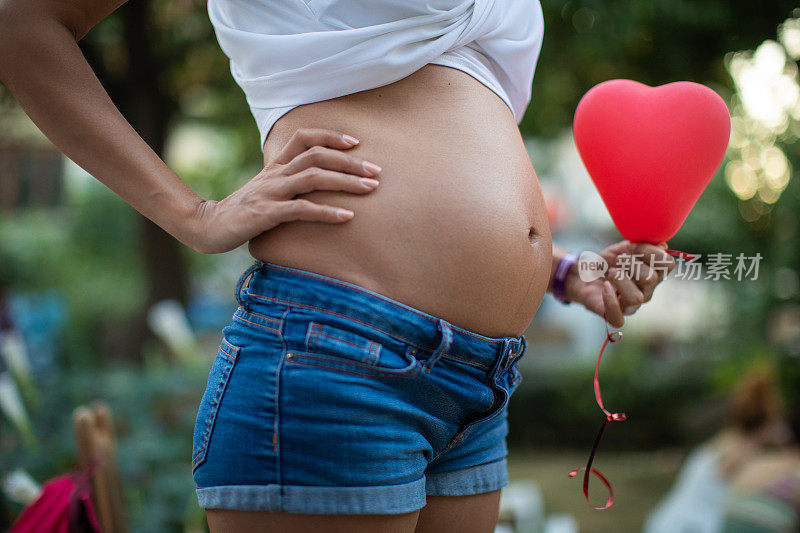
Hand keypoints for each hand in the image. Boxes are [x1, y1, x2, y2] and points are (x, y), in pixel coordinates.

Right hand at [188, 128, 380, 253]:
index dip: (330, 135)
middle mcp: (275, 174)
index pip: (304, 137)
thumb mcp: (267, 190)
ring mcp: (271, 192)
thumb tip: (317, 180)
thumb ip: (289, 182)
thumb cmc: (243, 211)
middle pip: (317, 155)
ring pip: (314, 177)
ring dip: (346, 181)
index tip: (355, 142)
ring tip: (371, 188)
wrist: (207, 226)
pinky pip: (302, 210)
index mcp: (275, 166)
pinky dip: (328, 212)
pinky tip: (347, 217)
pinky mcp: (267, 214)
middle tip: (377, 170)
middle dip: (350, 161)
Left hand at [563, 241, 675, 327]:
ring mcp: (632, 306)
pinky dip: (610, 300)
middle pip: (651, 279)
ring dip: (620, 280)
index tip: (631, 247)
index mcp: (654, 274)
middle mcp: (647, 292)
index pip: (667, 264)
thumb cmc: (608, 263)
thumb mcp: (624, 248)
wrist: (584, 275)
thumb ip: (643, 245)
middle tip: (618, 260)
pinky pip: (618, 318)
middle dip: (631, 264)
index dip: (650, 251)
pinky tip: (605, 286)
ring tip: (611, 272)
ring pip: (636, 298)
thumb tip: (662, 246)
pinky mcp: (614, 316)